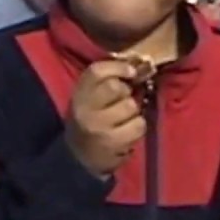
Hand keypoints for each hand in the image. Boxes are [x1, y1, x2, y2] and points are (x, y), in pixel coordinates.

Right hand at [64, 59, 146, 177]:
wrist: (79, 157)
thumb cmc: (90, 121)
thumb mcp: (90, 98)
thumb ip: (109, 80)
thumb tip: (140, 62)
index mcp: (79, 94)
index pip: (97, 71)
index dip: (118, 67)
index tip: (131, 72)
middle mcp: (85, 109)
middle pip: (116, 87)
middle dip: (126, 93)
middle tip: (122, 102)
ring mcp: (99, 126)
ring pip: (131, 106)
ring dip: (133, 113)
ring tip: (123, 120)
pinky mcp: (113, 142)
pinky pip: (138, 125)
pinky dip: (137, 127)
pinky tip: (127, 132)